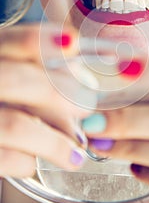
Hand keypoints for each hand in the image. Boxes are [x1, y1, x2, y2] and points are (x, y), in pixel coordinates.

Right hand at [0, 23, 90, 177]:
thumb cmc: (8, 98)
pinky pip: (6, 157)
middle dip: (58, 94)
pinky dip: (27, 162)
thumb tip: (82, 79)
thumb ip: (41, 72)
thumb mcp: (16, 77)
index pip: (9, 41)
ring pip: (15, 125)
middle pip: (16, 81)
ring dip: (54, 142)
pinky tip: (35, 161)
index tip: (73, 42)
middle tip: (86, 107)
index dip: (40, 41)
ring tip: (76, 154)